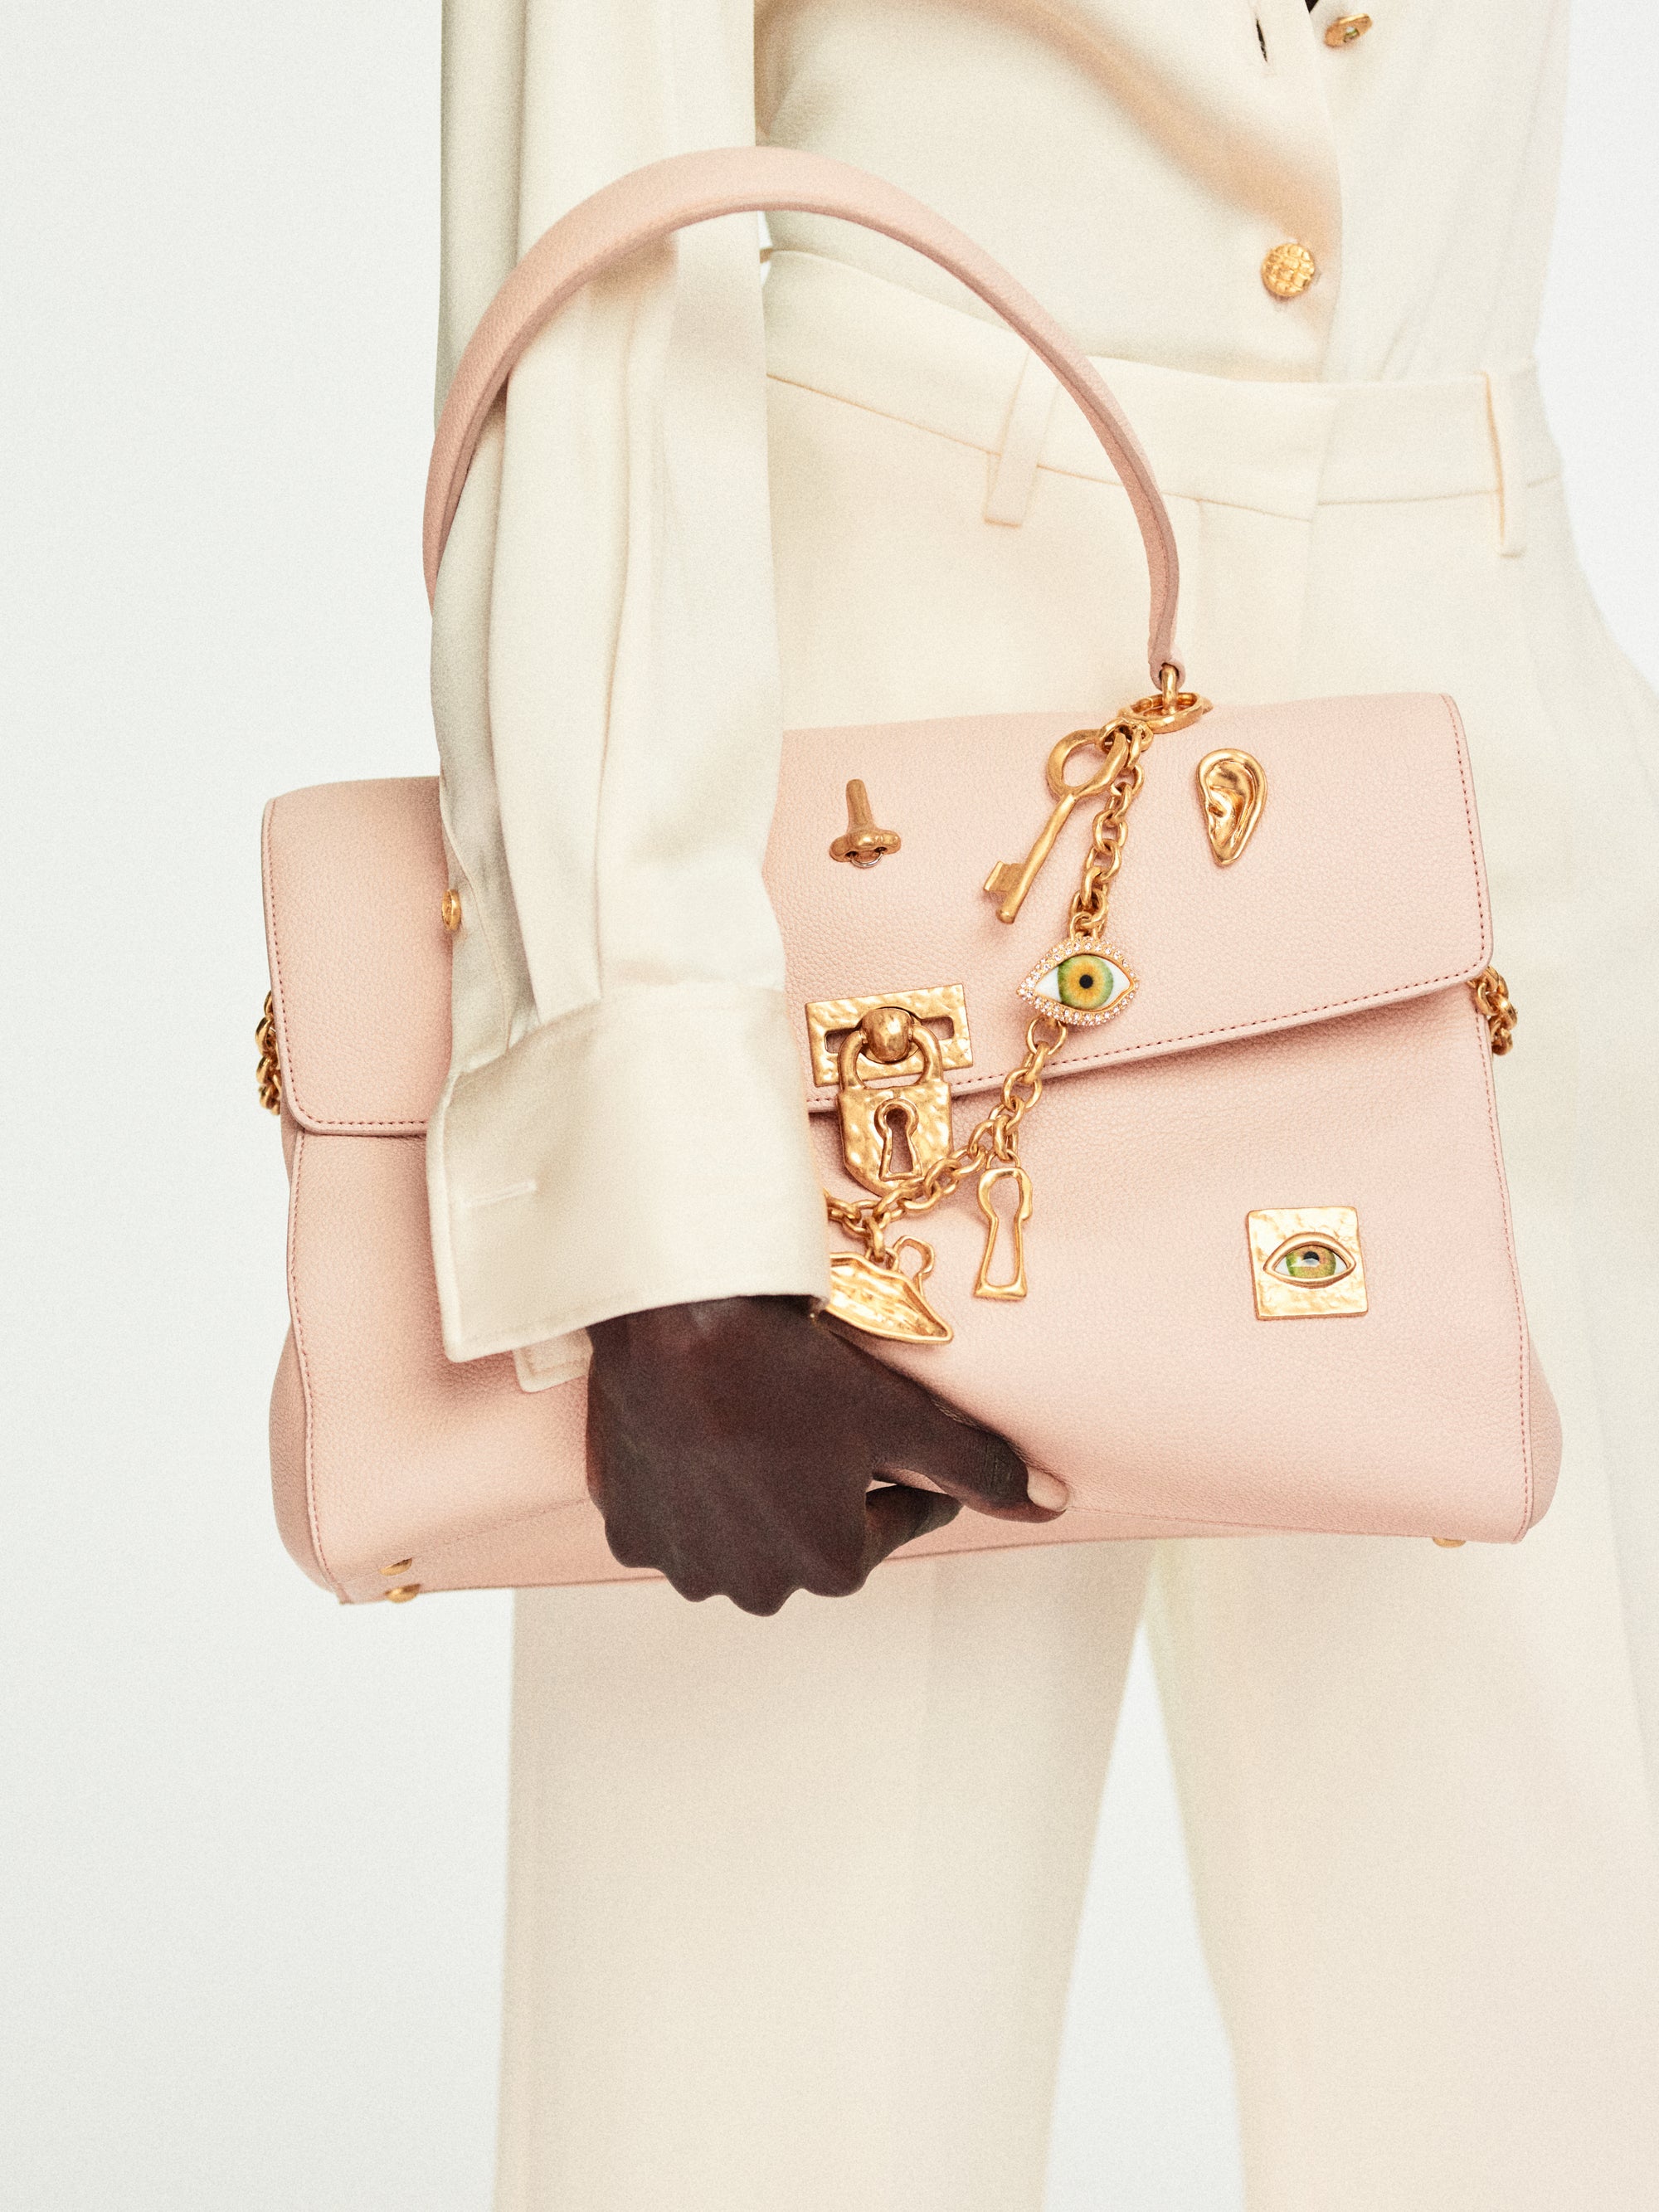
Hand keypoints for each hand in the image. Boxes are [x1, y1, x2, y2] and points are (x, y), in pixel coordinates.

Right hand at [585, 1295, 1065, 1615]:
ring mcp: (685, 1563)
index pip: (889, 1523)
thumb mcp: (900, 1413)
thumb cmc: (791, 1365)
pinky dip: (693, 1487)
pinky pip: (677, 1517)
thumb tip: (1054, 1502)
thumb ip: (981, 1468)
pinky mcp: (628, 1529)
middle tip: (820, 1414)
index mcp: (829, 1567)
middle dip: (824, 1488)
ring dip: (758, 1492)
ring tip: (761, 1419)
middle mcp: (754, 1586)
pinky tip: (702, 1431)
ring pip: (743, 1530)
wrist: (671, 1317)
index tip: (890, 1429)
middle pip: (812, 1533)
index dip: (898, 1472)